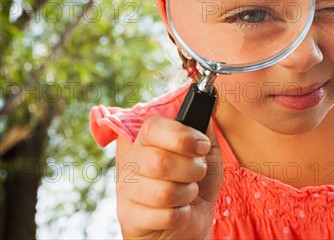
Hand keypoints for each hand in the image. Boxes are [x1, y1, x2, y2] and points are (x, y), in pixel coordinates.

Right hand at [115, 116, 222, 238]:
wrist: (188, 224)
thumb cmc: (195, 184)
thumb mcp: (206, 154)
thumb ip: (204, 130)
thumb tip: (206, 109)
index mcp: (147, 140)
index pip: (153, 127)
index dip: (182, 136)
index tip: (202, 146)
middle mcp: (131, 161)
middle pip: (160, 161)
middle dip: (191, 169)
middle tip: (197, 173)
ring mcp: (126, 190)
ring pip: (163, 191)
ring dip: (187, 193)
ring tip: (187, 193)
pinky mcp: (129, 218)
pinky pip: (165, 215)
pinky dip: (181, 214)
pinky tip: (179, 211)